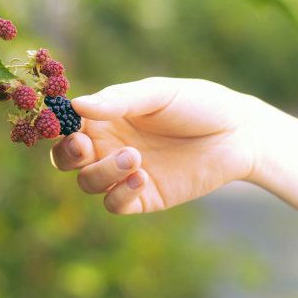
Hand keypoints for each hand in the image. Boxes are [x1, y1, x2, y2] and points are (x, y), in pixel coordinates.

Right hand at [51, 77, 261, 213]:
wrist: (240, 134)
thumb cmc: (198, 104)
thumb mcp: (159, 94)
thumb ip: (119, 100)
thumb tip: (76, 105)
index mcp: (105, 117)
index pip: (66, 126)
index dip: (58, 128)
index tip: (69, 125)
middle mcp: (107, 146)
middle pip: (66, 159)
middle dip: (67, 155)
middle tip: (84, 146)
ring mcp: (123, 174)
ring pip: (88, 183)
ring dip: (103, 172)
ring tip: (134, 157)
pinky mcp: (142, 197)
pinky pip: (115, 204)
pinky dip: (120, 194)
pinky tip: (142, 178)